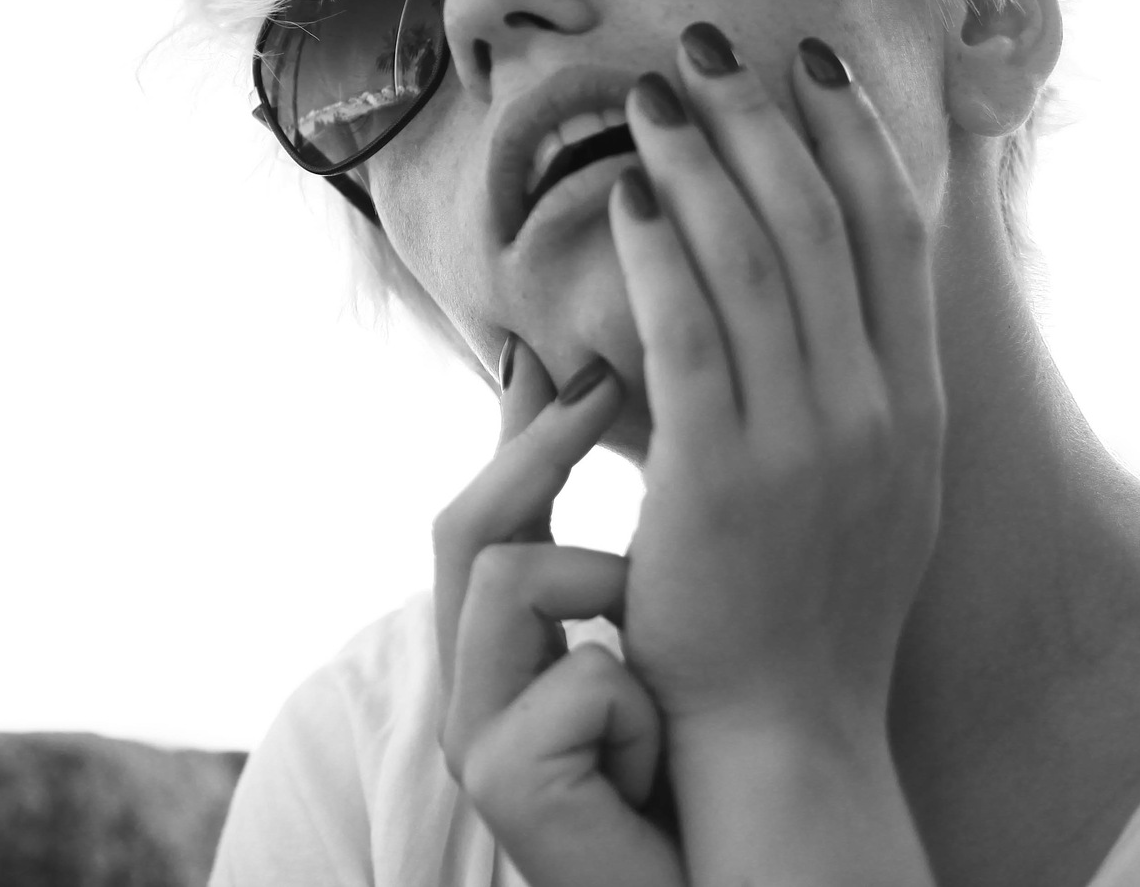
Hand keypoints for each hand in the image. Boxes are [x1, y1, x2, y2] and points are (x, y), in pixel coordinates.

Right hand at [432, 340, 683, 886]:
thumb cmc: (680, 786)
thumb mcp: (650, 650)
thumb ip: (628, 562)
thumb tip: (649, 445)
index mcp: (499, 652)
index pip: (484, 512)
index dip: (519, 431)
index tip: (564, 353)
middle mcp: (469, 685)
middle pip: (460, 525)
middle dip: (534, 448)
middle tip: (599, 383)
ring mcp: (476, 734)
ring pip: (507, 580)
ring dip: (600, 591)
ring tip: (652, 636)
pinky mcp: (504, 784)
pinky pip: (575, 681)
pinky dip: (629, 705)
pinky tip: (651, 748)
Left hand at [609, 26, 943, 882]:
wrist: (780, 725)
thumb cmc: (797, 596)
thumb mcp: (861, 476)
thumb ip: (845, 379)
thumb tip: (792, 281)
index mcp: (915, 401)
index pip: (893, 234)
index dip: (851, 135)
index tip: (806, 62)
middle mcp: (876, 409)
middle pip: (819, 223)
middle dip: (760, 120)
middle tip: (703, 47)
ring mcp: (806, 442)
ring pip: (753, 263)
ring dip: (696, 165)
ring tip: (645, 100)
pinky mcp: (722, 476)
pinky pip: (689, 338)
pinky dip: (659, 259)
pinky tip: (626, 203)